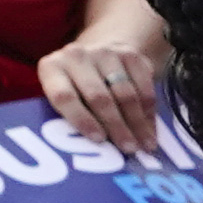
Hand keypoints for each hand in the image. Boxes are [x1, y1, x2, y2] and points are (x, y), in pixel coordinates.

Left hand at [40, 11, 169, 155]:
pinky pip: (144, 87)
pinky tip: (150, 130)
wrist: (99, 51)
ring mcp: (105, 53)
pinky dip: (149, 112)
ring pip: (125, 93)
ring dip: (137, 123)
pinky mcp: (130, 55)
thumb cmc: (75, 86)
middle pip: (99, 97)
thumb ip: (69, 116)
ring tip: (144, 145)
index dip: (81, 120)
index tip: (99, 140)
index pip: (64, 96)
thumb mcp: (63, 95)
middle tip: (128, 149)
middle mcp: (76, 56)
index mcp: (52, 68)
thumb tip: (92, 152)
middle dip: (116, 126)